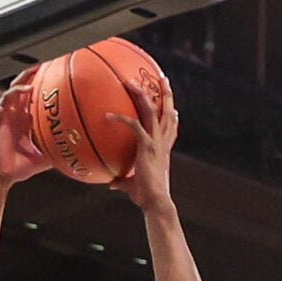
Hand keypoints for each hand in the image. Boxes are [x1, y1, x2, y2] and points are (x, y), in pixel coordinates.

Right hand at [0, 74, 50, 183]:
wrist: (2, 176)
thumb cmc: (18, 169)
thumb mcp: (44, 158)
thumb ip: (56, 151)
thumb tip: (75, 153)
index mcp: (25, 122)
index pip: (34, 99)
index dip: (43, 87)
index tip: (56, 78)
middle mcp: (17, 115)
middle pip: (25, 87)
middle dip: (34, 75)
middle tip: (47, 64)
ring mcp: (8, 114)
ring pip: (15, 87)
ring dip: (25, 76)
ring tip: (37, 67)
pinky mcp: (0, 117)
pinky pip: (7, 98)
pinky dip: (17, 91)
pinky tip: (28, 88)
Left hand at [108, 81, 179, 213]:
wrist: (155, 201)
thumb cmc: (145, 197)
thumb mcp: (132, 186)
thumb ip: (122, 182)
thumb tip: (110, 184)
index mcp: (163, 149)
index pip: (171, 128)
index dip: (173, 116)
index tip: (173, 106)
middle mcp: (163, 142)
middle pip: (167, 111)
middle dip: (166, 94)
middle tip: (162, 78)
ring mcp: (156, 142)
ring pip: (153, 111)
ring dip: (143, 95)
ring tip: (133, 82)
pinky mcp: (147, 145)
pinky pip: (134, 125)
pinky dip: (121, 119)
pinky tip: (108, 116)